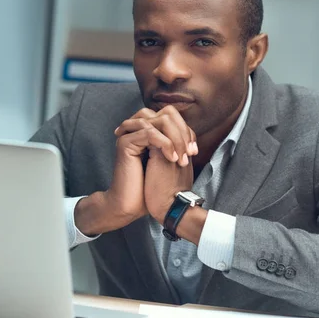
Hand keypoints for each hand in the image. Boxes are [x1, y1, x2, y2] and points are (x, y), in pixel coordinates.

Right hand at [75, 106, 197, 234]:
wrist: (133, 204)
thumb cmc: (152, 187)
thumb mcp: (169, 160)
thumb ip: (175, 143)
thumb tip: (190, 132)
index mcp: (148, 131)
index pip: (172, 116)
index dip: (186, 131)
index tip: (194, 151)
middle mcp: (137, 129)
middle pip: (166, 113)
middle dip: (183, 132)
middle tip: (190, 153)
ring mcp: (130, 134)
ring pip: (159, 120)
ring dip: (176, 138)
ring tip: (181, 158)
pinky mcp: (125, 143)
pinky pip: (149, 132)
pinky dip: (165, 143)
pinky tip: (172, 158)